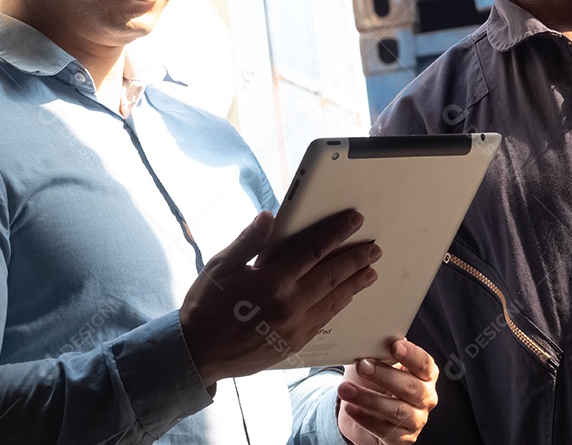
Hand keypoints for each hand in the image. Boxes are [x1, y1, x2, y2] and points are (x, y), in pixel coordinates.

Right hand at [180, 210, 380, 384]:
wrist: (197, 354)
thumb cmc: (206, 306)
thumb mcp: (220, 267)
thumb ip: (249, 241)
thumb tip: (269, 217)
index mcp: (271, 282)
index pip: (313, 251)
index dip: (336, 233)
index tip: (354, 221)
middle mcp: (289, 305)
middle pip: (332, 276)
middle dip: (355, 259)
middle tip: (374, 248)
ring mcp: (294, 327)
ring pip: (334, 300)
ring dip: (355, 283)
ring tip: (371, 271)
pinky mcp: (294, 343)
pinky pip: (325, 320)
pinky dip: (340, 305)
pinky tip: (347, 297)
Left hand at [337, 338, 438, 443]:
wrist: (364, 412)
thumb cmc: (373, 381)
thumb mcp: (376, 362)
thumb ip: (380, 350)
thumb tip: (371, 336)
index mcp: (425, 373)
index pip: (423, 363)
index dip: (411, 354)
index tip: (394, 345)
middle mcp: (426, 397)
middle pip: (410, 387)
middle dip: (384, 375)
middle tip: (362, 366)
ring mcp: (416, 419)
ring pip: (397, 411)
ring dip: (368, 399)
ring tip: (345, 390)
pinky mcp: (403, 439)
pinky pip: (385, 430)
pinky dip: (365, 418)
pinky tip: (350, 408)